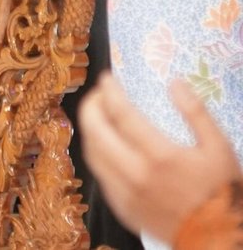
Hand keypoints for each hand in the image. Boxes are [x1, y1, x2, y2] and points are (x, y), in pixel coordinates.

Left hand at [79, 73, 242, 243]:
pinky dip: (97, 155)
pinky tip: (107, 147)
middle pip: (95, 131)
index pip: (121, 114)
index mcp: (160, 157)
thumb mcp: (220, 149)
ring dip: (90, 130)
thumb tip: (175, 83)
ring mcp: (126, 194)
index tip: (106, 78)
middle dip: (90, 106)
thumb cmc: (223, 192)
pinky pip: (100, 176)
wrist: (220, 239)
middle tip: (97, 95)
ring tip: (99, 117)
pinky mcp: (123, 209)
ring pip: (91, 154)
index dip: (109, 91)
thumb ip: (197, 113)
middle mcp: (136, 175)